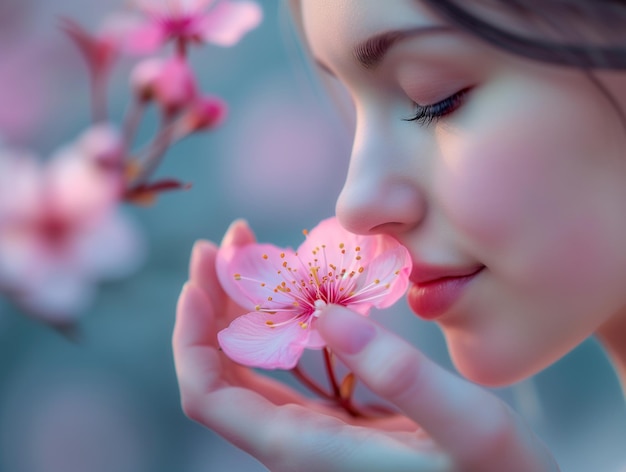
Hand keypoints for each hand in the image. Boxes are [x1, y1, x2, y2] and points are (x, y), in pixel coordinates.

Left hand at [173, 220, 558, 471]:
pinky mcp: (336, 418)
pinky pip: (288, 367)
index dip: (192, 336)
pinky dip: (282, 322)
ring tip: (253, 251)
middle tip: (231, 240)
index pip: (210, 395)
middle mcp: (295, 443)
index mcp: (305, 450)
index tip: (201, 276)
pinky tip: (298, 288)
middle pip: (221, 371)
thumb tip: (324, 314)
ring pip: (251, 367)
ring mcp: (313, 430)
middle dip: (215, 302)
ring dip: (244, 307)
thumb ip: (399, 375)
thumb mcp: (466, 422)